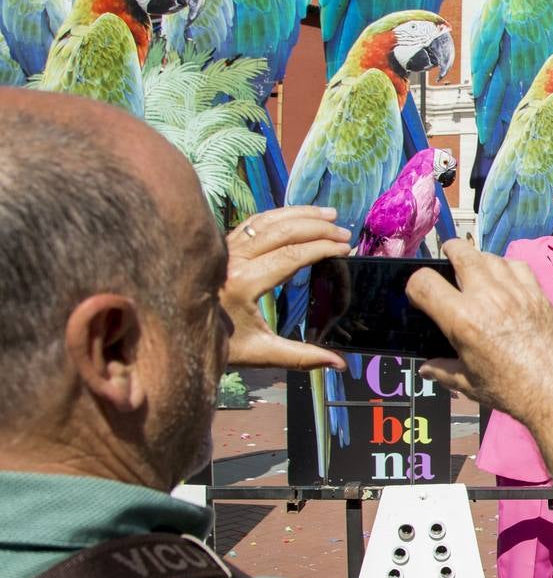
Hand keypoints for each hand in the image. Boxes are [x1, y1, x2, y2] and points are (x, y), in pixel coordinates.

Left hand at [222, 206, 350, 369]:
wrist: (182, 332)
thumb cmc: (222, 344)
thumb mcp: (262, 353)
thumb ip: (302, 357)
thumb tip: (340, 364)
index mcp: (243, 284)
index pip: (291, 256)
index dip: (322, 248)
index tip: (345, 248)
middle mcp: (232, 260)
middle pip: (282, 231)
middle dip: (317, 228)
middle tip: (344, 233)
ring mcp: (226, 249)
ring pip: (268, 220)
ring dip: (301, 214)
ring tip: (330, 215)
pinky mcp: (223, 245)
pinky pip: (254, 222)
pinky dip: (280, 215)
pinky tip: (299, 216)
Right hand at [408, 240, 552, 423]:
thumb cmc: (514, 393)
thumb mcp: (470, 385)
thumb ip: (444, 371)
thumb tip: (426, 369)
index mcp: (463, 320)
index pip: (423, 282)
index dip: (414, 286)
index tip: (420, 295)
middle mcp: (488, 298)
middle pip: (459, 251)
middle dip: (448, 253)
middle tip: (447, 263)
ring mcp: (516, 292)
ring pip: (489, 255)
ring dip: (477, 259)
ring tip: (475, 273)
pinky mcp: (538, 293)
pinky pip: (517, 265)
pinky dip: (507, 267)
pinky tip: (505, 280)